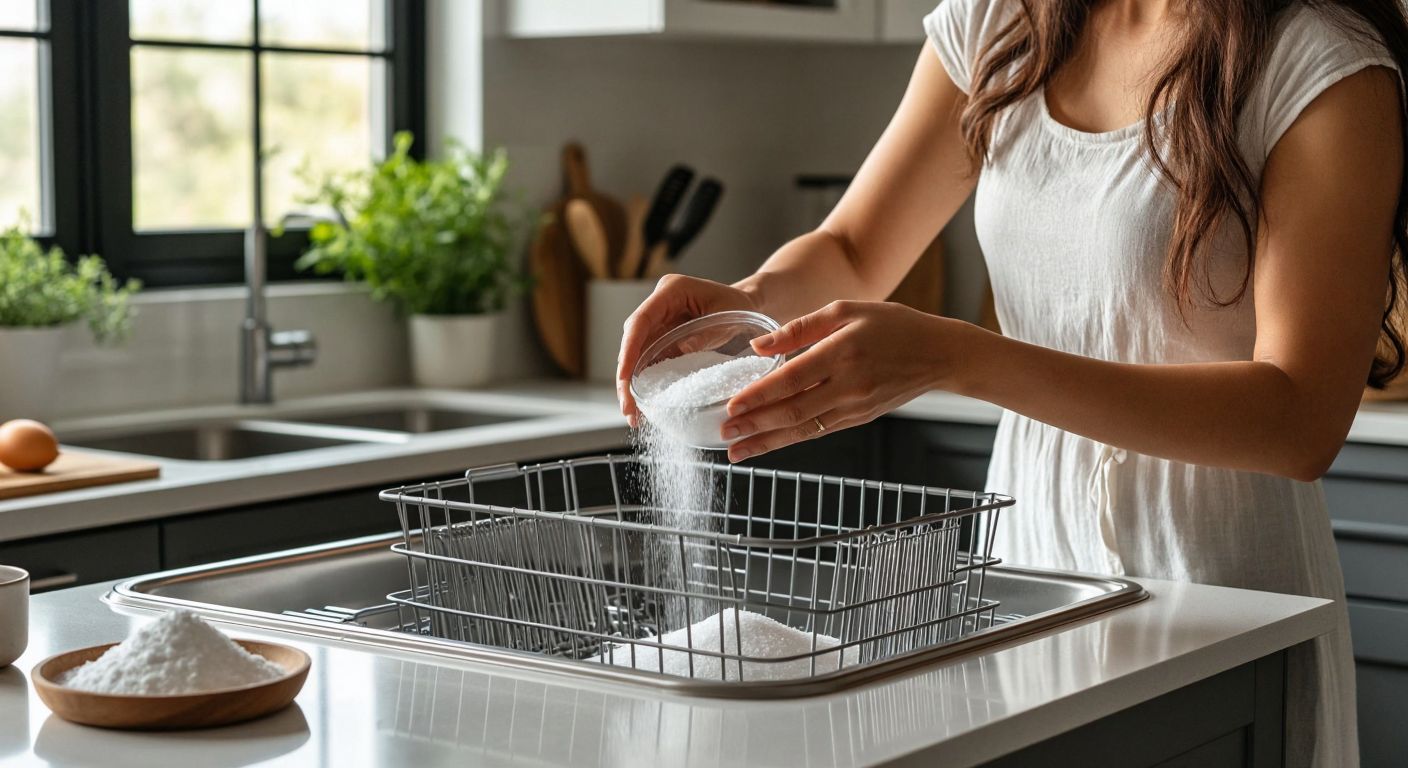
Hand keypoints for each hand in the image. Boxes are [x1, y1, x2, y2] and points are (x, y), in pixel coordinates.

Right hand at [617, 274, 761, 426]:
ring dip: (631, 384)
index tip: (625, 378)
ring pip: (635, 354)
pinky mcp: (662, 338)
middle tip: (628, 407)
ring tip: (633, 414)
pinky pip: (648, 361)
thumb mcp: (727, 316)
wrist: (745, 304)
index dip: (629, 350)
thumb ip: (704, 333)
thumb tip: (679, 350)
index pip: (640, 321)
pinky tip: (643, 405)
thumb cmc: (739, 305)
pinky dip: (645, 382)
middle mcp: (658, 305)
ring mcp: (658, 323)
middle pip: (631, 341)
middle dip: (626, 376)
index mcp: (670, 290)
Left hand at [721, 301, 971, 461]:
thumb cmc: (893, 325)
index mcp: (842, 352)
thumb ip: (800, 327)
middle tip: (724, 436)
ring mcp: (855, 407)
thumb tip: (758, 346)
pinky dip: (790, 439)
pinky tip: (768, 443)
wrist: (940, 354)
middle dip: (755, 426)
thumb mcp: (846, 310)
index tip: (731, 407)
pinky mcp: (859, 418)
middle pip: (793, 411)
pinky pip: (818, 431)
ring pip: (804, 429)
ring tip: (737, 452)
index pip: (791, 379)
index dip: (759, 396)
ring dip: (767, 442)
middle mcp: (848, 385)